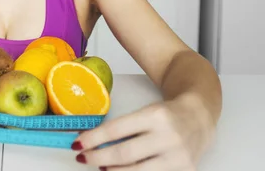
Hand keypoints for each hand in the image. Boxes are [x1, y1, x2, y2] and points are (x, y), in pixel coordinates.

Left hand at [71, 94, 215, 169]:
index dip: (93, 138)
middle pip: (124, 154)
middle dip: (98, 157)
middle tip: (83, 157)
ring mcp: (179, 157)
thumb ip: (123, 128)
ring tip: (101, 166)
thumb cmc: (166, 114)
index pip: (116, 130)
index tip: (77, 144)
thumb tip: (91, 141)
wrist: (200, 117)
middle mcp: (169, 137)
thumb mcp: (145, 112)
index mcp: (155, 116)